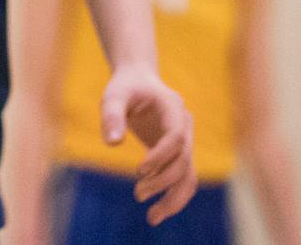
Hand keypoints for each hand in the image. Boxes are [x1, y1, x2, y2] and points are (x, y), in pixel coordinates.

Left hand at [100, 66, 197, 225]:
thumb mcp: (114, 95)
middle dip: (162, 181)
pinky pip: (182, 179)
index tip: (139, 171)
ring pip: (189, 176)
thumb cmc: (126, 87)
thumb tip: (112, 144)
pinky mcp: (178, 154)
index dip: (161, 156)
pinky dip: (172, 196)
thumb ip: (112, 116)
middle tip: (137, 195)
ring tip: (152, 218)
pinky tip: (156, 210)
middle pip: (183, 160)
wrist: (138, 82)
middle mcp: (185, 126)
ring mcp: (185, 141)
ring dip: (173, 199)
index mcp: (174, 108)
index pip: (176, 137)